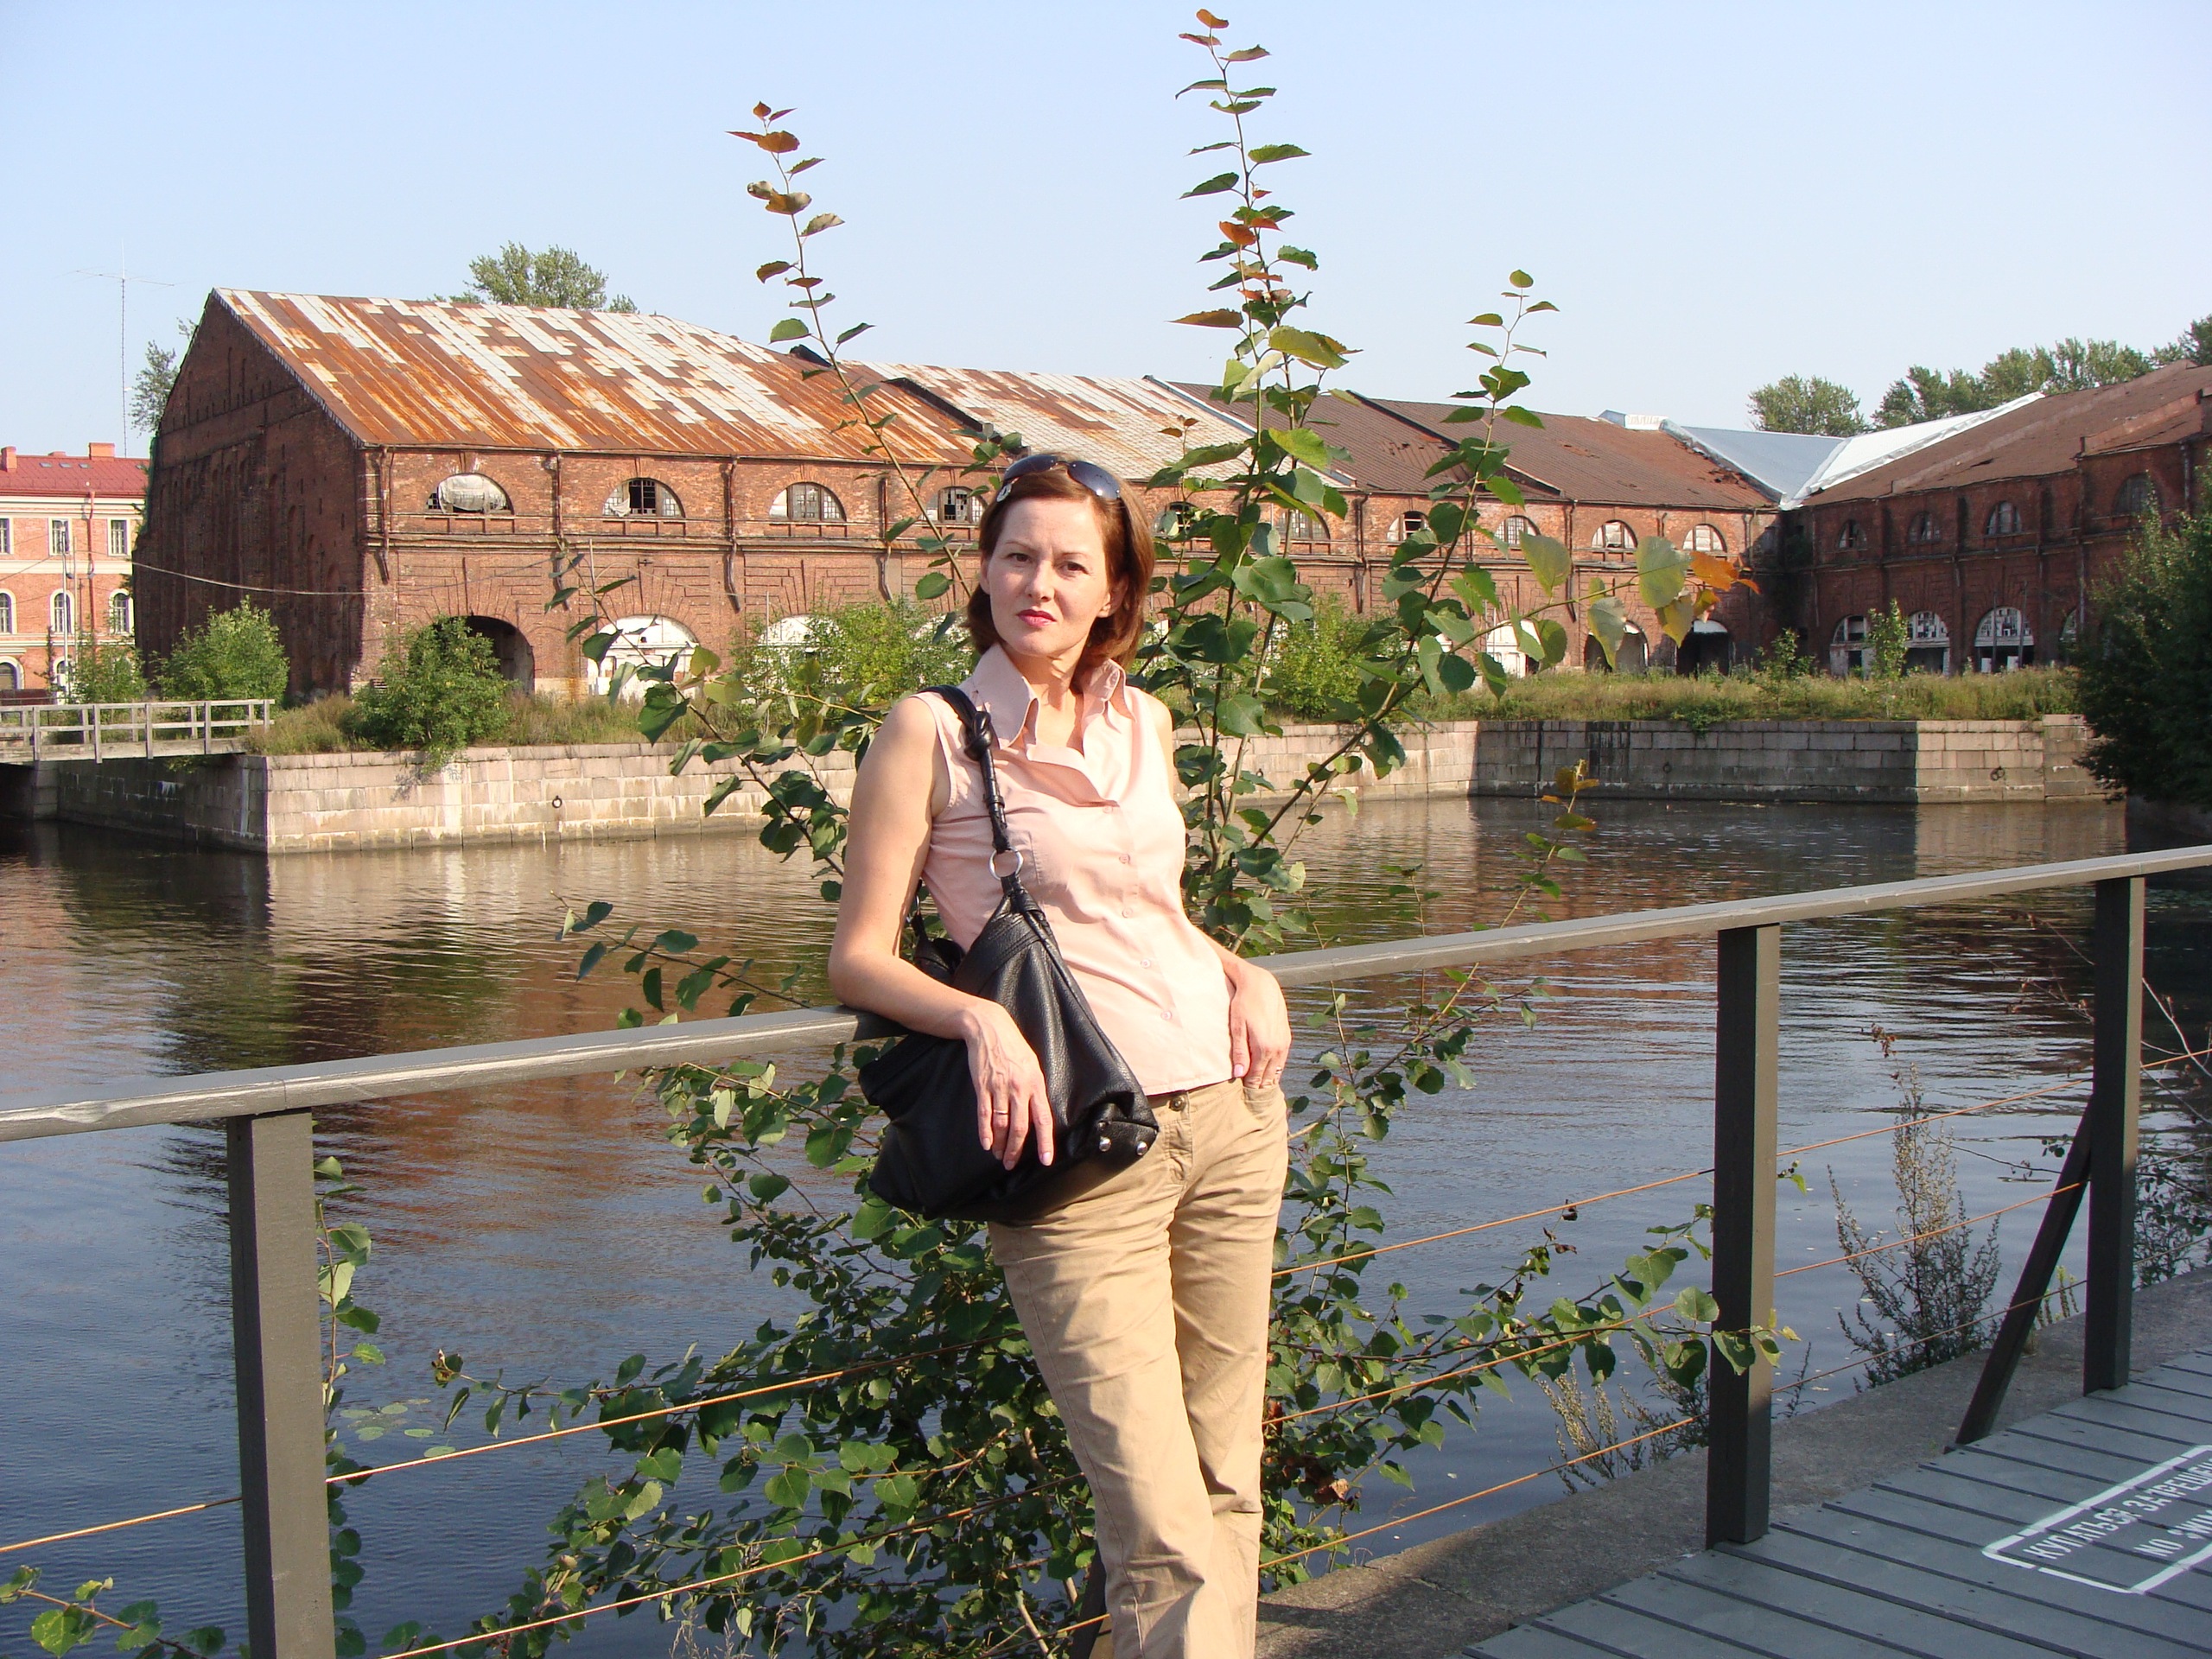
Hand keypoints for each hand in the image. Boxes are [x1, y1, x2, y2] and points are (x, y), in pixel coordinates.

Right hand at [960, 1002, 1055, 1169]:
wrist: (989, 1028)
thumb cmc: (1013, 1047)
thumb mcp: (1032, 1064)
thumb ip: (1035, 1089)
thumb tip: (1038, 1112)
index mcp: (1036, 1084)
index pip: (1044, 1119)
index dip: (1045, 1142)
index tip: (1046, 1160)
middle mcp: (1020, 1088)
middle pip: (1020, 1127)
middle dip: (1016, 1150)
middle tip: (1011, 1163)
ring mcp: (1000, 1087)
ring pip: (1002, 1124)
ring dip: (1000, 1144)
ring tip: (998, 1155)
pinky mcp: (983, 1086)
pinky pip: (984, 1114)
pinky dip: (984, 1132)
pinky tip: (986, 1143)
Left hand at [1225, 959, 1290, 1088]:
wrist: (1261, 985)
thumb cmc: (1244, 1004)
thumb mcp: (1237, 1027)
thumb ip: (1238, 1052)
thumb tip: (1238, 1075)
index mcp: (1264, 1048)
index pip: (1256, 1077)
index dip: (1249, 1088)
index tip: (1241, 1094)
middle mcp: (1277, 1048)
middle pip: (1268, 1077)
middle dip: (1259, 1087)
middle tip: (1249, 1097)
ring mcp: (1284, 1043)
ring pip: (1277, 1070)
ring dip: (1268, 1079)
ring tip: (1258, 1087)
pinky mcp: (1286, 1037)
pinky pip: (1282, 1060)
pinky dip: (1275, 1069)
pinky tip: (1268, 1072)